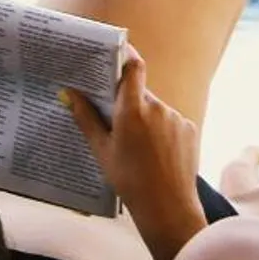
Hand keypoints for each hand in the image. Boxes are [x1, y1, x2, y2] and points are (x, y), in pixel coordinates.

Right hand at [64, 51, 210, 259]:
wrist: (167, 207)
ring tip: (136, 147)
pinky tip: (154, 154)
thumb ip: (86, 118)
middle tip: (115, 120)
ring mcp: (175, 117)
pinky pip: (170, 121)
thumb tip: (69, 93)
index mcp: (132, 110)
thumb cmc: (129, 181)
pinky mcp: (189, 128)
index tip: (116, 52)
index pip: (133, 68)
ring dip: (145, 119)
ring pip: (155, 109)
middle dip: (128, 102)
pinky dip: (161, 131)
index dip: (125, 56)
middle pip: (140, 92)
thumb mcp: (102, 151)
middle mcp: (157, 107)